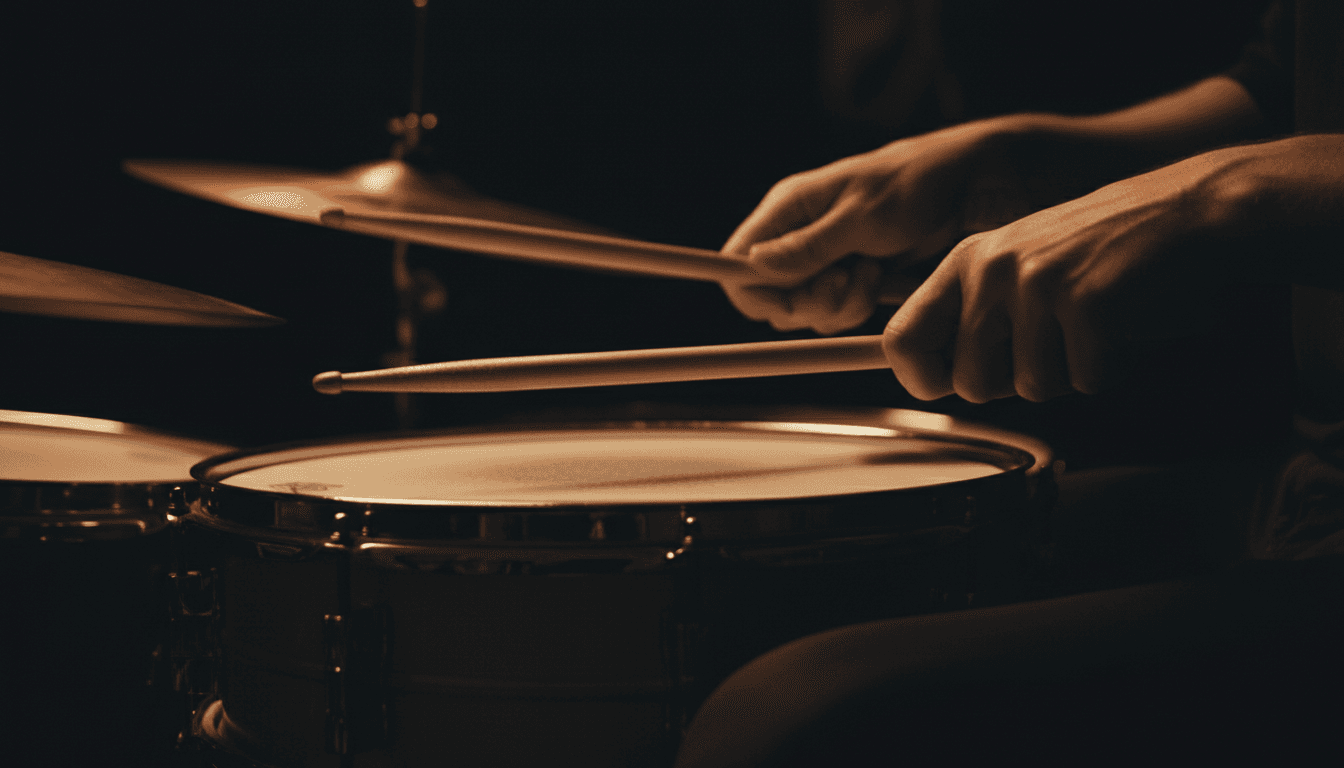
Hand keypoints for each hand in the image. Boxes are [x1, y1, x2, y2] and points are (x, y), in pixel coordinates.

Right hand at [721, 119, 1030, 334]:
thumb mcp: (864, 217)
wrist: (983, 184)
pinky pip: (841, 310)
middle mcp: (802, 233)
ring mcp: (830, 256)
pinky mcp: (857, 274)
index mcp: (790, 207)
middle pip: (773, 297)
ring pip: (809, 309)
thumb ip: (808, 247)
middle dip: (810, 303)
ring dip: (841, 305)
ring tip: (876, 273)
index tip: (797, 300)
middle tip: (848, 283)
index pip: (738, 263)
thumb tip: (754, 266)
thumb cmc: (923, 183)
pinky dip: (861, 306)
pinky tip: (887, 280)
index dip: (757, 294)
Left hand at [882, 150, 1249, 402]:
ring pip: (1029, 388)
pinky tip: (1115, 329)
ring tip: (1086, 329)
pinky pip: (1081, 380)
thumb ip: (975, 317)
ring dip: (1065, 375)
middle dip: (1013, 384)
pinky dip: (1105, 369)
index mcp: (966, 261)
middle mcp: (992, 268)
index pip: (902, 341)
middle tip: (1049, 347)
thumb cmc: (1103, 249)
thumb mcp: (1019, 268)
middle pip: (970, 384)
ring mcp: (1037, 283)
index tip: (948, 385)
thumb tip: (941, 380)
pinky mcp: (1084, 301)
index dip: (923, 380)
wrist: (1184, 211)